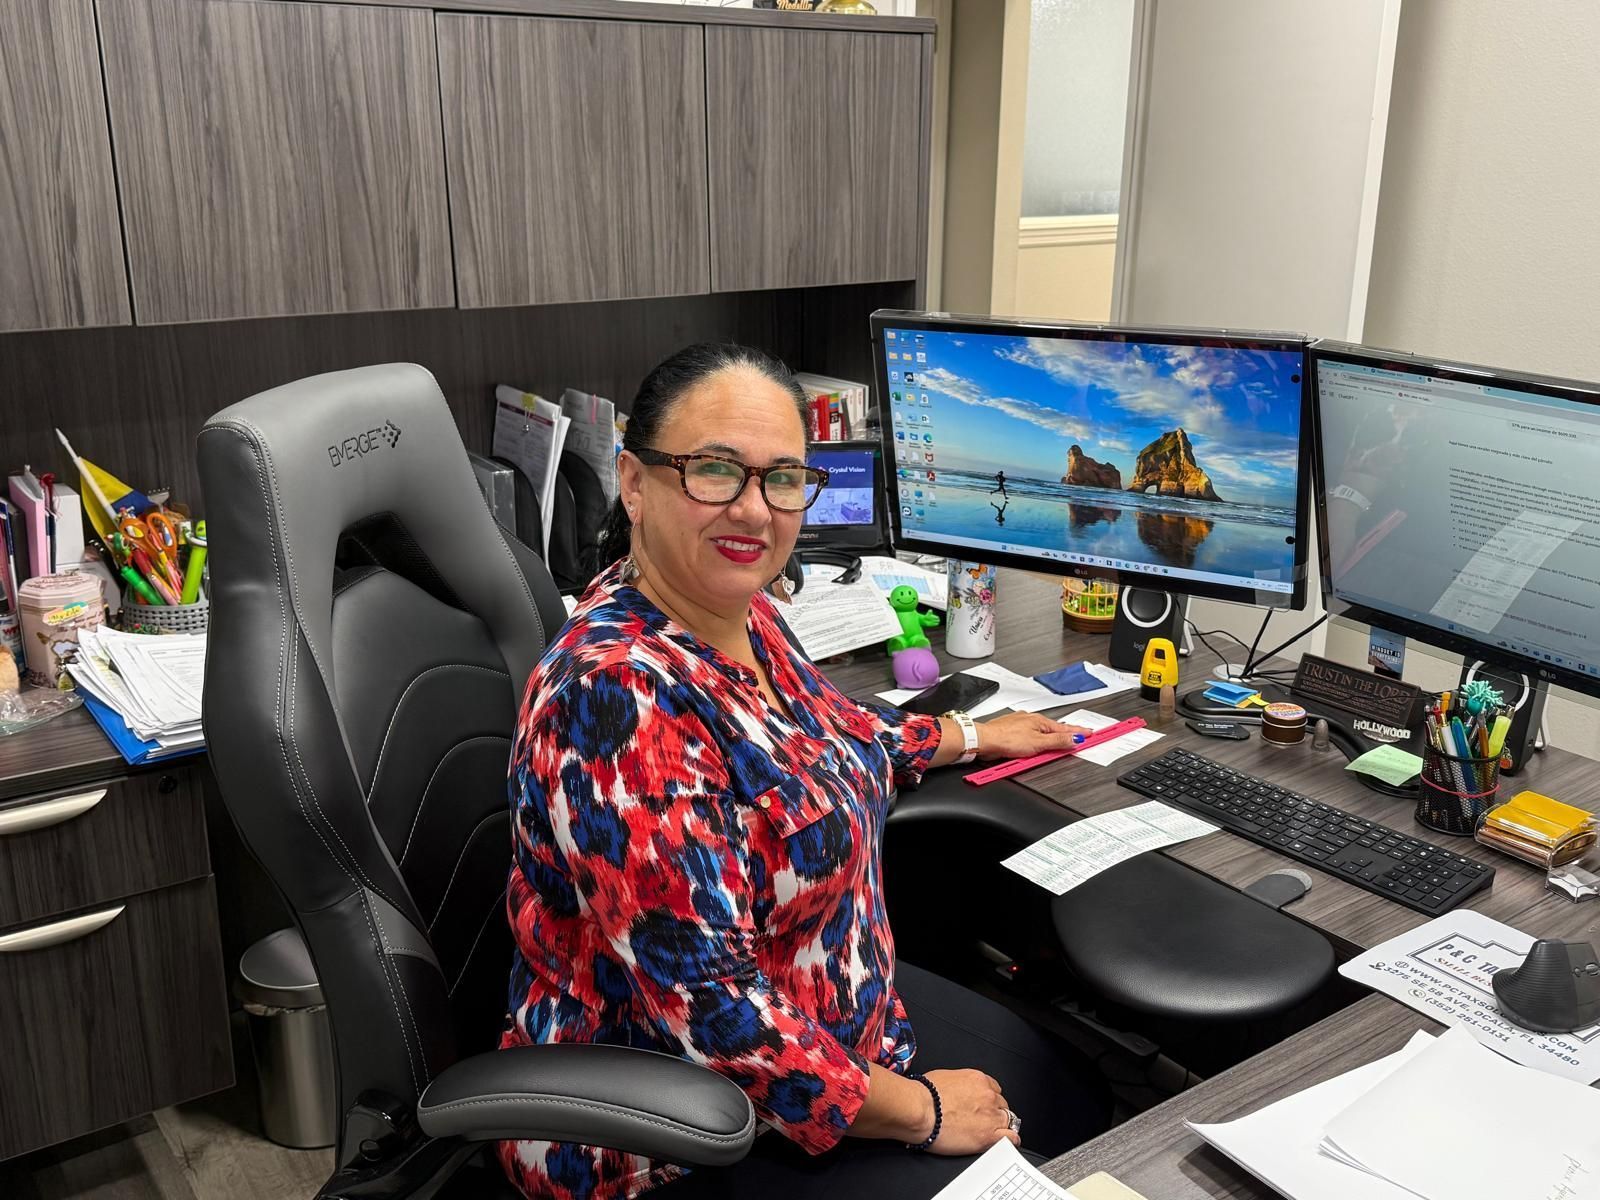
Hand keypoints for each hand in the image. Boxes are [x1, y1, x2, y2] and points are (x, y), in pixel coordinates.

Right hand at [923, 1069, 1018, 1154]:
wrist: (919, 1110)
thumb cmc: (924, 1094)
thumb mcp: (943, 1077)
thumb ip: (959, 1083)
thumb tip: (956, 1090)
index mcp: (977, 1079)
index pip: (994, 1089)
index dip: (988, 1099)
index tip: (982, 1105)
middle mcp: (987, 1096)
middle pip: (1001, 1104)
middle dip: (993, 1111)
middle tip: (981, 1119)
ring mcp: (990, 1116)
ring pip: (1008, 1120)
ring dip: (1000, 1125)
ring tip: (989, 1131)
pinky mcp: (988, 1136)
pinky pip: (1011, 1138)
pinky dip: (1010, 1139)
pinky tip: (1004, 1141)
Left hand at [975, 712, 1091, 761]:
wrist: (984, 740)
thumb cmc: (1006, 739)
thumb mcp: (1038, 743)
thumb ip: (1058, 742)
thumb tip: (1075, 739)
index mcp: (1041, 722)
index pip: (1066, 729)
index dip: (1080, 732)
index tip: (1092, 733)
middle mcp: (1032, 721)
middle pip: (1056, 729)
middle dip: (1069, 732)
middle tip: (1083, 734)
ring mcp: (1022, 726)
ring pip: (1043, 731)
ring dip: (1055, 735)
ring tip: (1067, 737)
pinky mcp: (1013, 733)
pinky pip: (1033, 735)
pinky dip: (1041, 738)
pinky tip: (1041, 742)